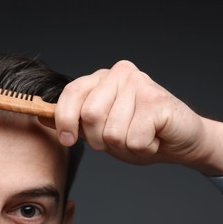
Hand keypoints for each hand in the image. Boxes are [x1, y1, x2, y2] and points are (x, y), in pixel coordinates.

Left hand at [53, 60, 222, 174]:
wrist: (181, 141)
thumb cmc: (139, 134)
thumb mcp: (100, 129)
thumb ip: (75, 120)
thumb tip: (41, 117)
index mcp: (103, 78)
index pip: (71, 93)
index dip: (64, 119)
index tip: (68, 138)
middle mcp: (120, 74)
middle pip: (90, 115)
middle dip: (100, 140)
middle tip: (120, 138)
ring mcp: (140, 84)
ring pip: (112, 132)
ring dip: (124, 146)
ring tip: (140, 137)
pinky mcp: (157, 100)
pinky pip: (134, 139)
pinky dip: (143, 148)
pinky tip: (154, 138)